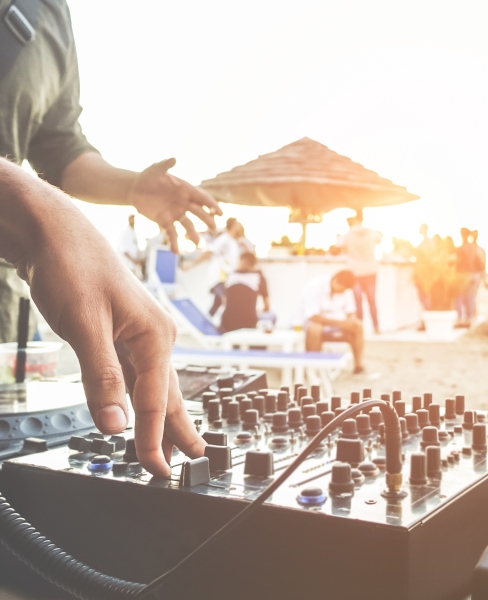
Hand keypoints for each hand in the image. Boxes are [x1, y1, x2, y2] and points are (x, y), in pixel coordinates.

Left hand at [16, 193, 204, 476]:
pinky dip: (140, 397)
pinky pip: (137, 374)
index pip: (154, 400)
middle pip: (168, 394)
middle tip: (193, 459)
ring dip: (162, 416)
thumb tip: (115, 425)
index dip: (152, 438)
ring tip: (174, 441)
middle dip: (178, 430)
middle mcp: (155, 336)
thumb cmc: (73, 268)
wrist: (55, 233)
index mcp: (154, 335)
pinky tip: (140, 407)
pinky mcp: (121, 333)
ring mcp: (140, 334)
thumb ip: (102, 378)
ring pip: (154, 385)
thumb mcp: (84, 325)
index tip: (155, 469)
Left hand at [128, 158, 221, 252]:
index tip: (219, 212)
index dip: (212, 205)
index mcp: (185, 190)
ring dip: (193, 235)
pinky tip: (175, 251)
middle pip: (199, 213)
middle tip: (213, 227)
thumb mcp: (155, 169)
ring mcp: (176, 214)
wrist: (135, 189)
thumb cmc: (148, 177)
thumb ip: (164, 165)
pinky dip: (174, 242)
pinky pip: (172, 233)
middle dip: (207, 220)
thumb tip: (174, 159)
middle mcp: (184, 203)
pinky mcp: (165, 221)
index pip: (202, 198)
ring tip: (197, 244)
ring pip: (188, 225)